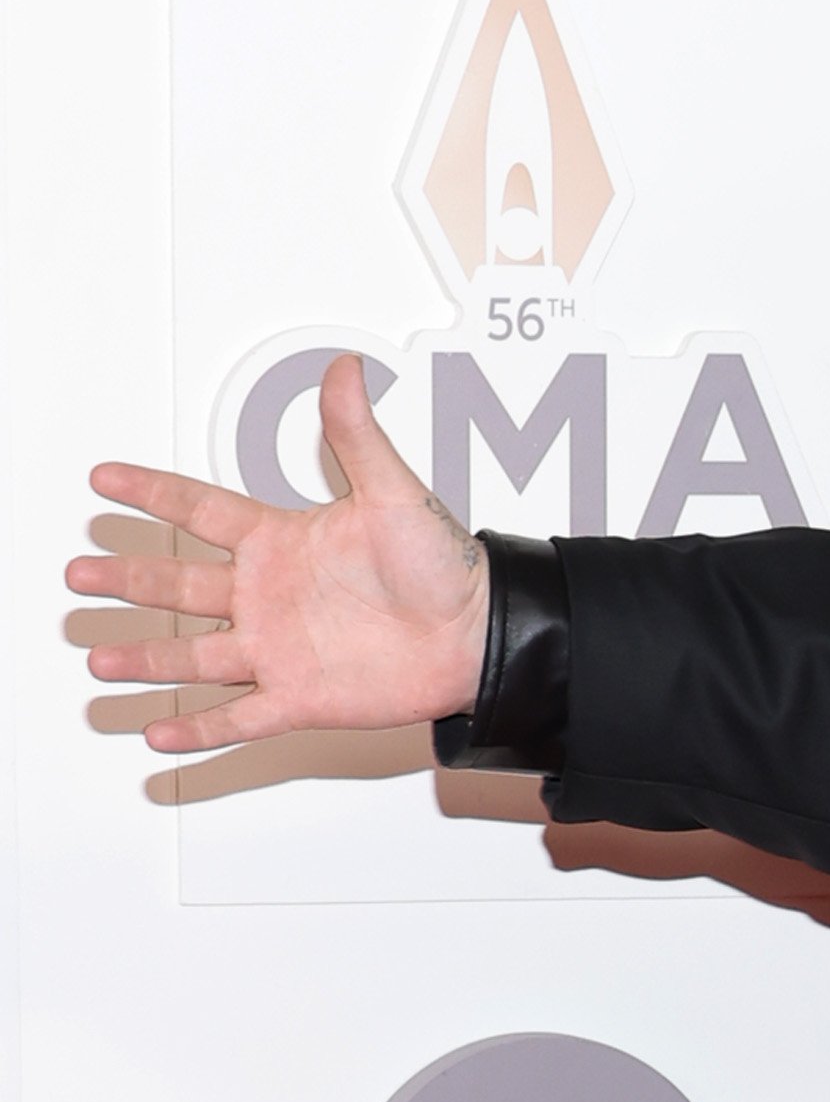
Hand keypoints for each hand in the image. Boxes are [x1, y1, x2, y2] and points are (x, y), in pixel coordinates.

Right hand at [72, 361, 489, 755]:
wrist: (479, 633)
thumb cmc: (444, 563)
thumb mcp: (394, 491)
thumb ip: (356, 435)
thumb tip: (344, 368)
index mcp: (281, 540)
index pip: (199, 509)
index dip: (151, 492)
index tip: (102, 479)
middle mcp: (269, 594)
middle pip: (177, 584)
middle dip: (126, 578)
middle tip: (78, 575)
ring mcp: (279, 648)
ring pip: (194, 655)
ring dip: (146, 657)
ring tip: (98, 659)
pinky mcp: (300, 697)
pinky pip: (239, 716)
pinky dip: (200, 729)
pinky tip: (158, 733)